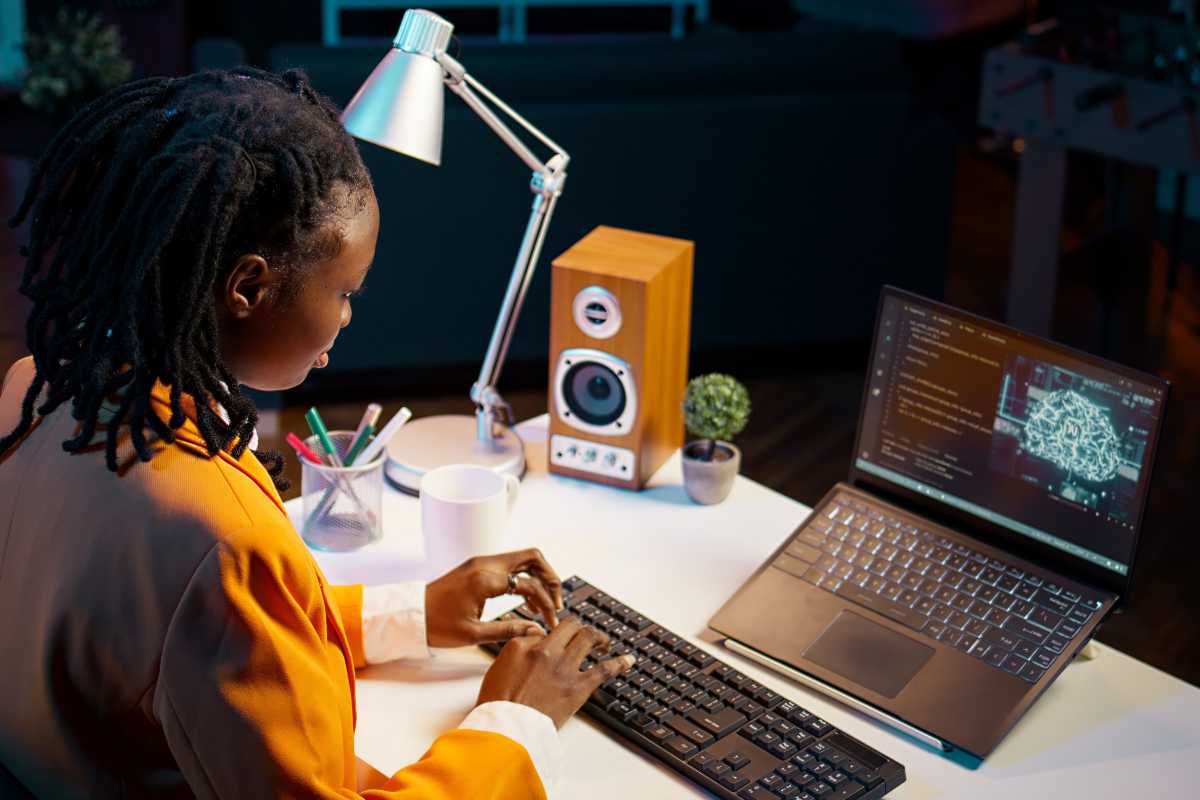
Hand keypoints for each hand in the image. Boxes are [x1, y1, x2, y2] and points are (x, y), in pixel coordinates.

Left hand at [425, 549, 564, 647]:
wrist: (411, 614)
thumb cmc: (436, 625)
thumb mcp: (473, 634)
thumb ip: (508, 631)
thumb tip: (536, 631)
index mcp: (485, 579)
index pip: (529, 584)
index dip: (545, 602)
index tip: (550, 620)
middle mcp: (485, 564)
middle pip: (532, 557)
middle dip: (550, 578)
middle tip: (556, 601)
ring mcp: (481, 562)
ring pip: (522, 559)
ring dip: (538, 578)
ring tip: (543, 606)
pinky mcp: (477, 566)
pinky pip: (509, 566)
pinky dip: (523, 578)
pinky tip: (526, 601)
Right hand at [477, 616, 636, 727]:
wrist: (507, 729)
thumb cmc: (498, 704)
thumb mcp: (496, 669)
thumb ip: (516, 650)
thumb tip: (532, 639)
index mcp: (523, 645)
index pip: (542, 631)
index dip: (548, 635)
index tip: (554, 641)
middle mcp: (546, 650)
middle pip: (569, 626)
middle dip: (577, 627)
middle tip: (582, 633)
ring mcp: (564, 667)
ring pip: (588, 638)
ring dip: (598, 637)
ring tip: (603, 641)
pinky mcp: (578, 687)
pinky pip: (604, 670)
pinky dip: (619, 663)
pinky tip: (628, 660)